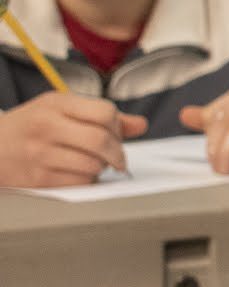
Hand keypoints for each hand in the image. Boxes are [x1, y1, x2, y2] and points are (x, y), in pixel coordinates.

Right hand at [0, 93, 147, 186]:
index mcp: (56, 104)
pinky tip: (78, 173)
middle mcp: (47, 126)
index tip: (117, 135)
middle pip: (101, 140)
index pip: (105, 112)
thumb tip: (141, 125)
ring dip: (101, 168)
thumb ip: (100, 115)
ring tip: (93, 163)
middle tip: (118, 159)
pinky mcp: (37, 179)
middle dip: (118, 153)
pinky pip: (78, 182)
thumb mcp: (60, 109)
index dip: (118, 126)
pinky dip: (86, 180)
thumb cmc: (29, 126)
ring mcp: (40, 153)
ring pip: (92, 164)